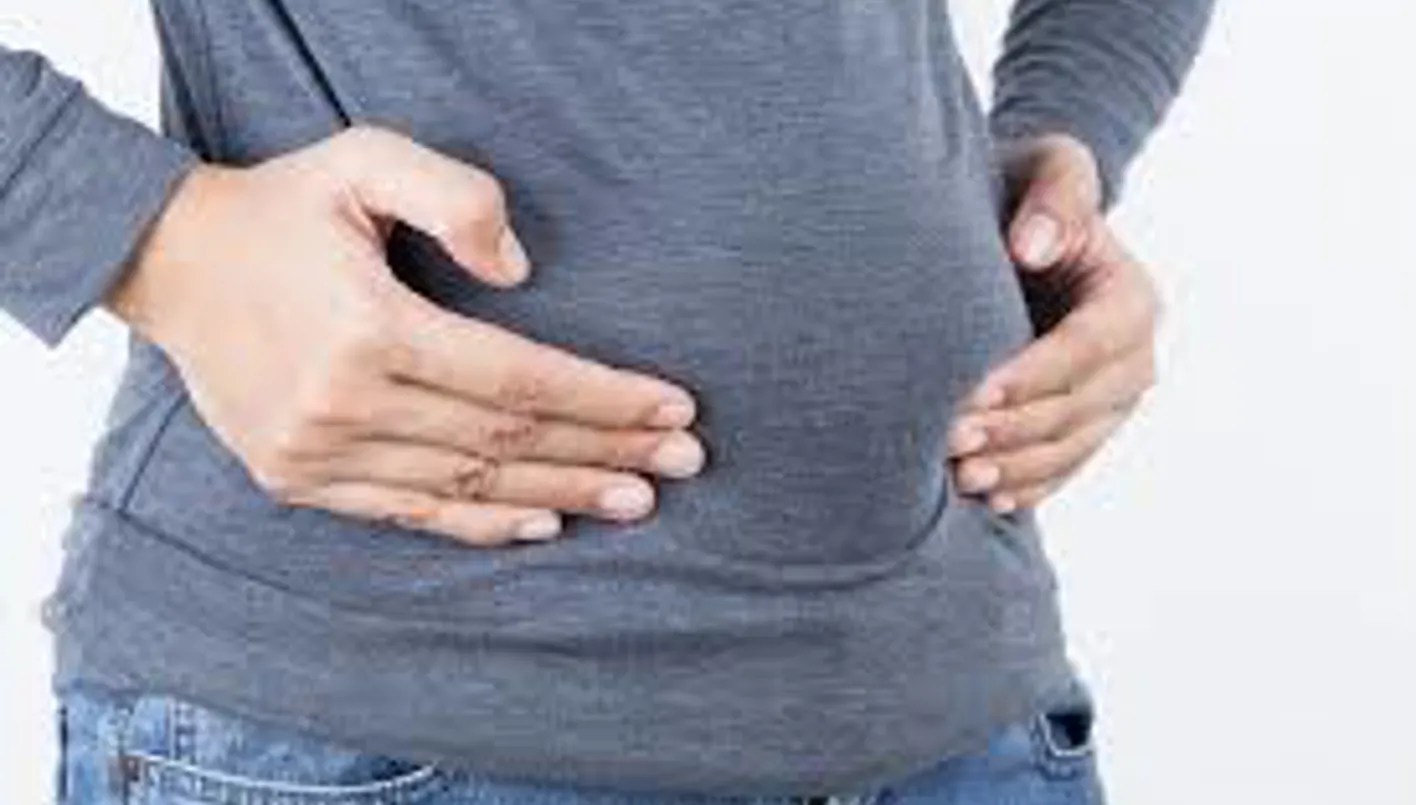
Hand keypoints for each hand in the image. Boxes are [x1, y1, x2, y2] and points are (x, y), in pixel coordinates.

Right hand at [107, 126, 705, 545]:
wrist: (169, 262)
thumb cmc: (284, 208)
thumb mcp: (364, 160)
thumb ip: (453, 196)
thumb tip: (521, 274)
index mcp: (370, 328)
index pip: (520, 378)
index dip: (606, 399)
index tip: (675, 409)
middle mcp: (344, 403)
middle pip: (507, 439)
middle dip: (606, 451)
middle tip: (684, 464)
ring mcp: (317, 452)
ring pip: (468, 485)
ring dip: (561, 493)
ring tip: (638, 500)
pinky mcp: (298, 478)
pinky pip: (409, 514)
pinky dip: (481, 522)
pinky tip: (542, 522)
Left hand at [947, 134, 1160, 512]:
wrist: (1019, 228)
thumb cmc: (1027, 191)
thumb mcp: (1046, 167)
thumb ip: (1053, 196)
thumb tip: (1034, 247)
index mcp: (1129, 299)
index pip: (1086, 347)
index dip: (1032, 375)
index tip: (975, 392)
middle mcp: (1133, 357)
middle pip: (1077, 407)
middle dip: (1015, 429)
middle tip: (949, 441)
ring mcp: (1112, 400)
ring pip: (1069, 447)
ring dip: (1017, 467)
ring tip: (960, 477)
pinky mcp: (1085, 427)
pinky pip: (1063, 466)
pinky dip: (1027, 486)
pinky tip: (986, 498)